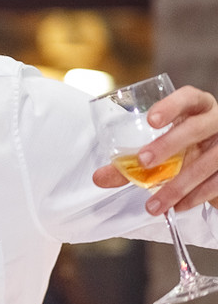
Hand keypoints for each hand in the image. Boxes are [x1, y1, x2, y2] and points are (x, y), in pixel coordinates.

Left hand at [93, 84, 217, 213]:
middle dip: (170, 144)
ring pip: (210, 161)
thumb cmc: (185, 148)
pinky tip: (178, 206)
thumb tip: (99, 177)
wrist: (216, 165)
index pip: (188, 97)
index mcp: (197, 108)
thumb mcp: (161, 149)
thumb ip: (130, 163)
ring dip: (180, 184)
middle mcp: (216, 121)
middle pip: (197, 128)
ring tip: (155, 203)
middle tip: (144, 161)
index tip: (151, 120)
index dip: (171, 106)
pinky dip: (197, 196)